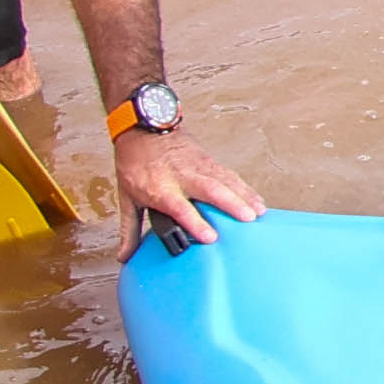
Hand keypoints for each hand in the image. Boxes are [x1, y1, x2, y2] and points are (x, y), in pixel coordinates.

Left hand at [112, 117, 265, 249]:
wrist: (141, 126)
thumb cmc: (134, 162)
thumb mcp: (126, 197)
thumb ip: (130, 230)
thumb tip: (124, 257)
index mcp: (159, 188)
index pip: (179, 207)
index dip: (195, 222)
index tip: (210, 237)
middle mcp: (181, 176)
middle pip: (210, 189)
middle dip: (231, 204)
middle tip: (248, 219)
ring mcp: (196, 166)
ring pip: (224, 180)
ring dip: (243, 195)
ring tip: (259, 212)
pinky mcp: (208, 160)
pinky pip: (229, 175)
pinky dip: (244, 188)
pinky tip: (256, 200)